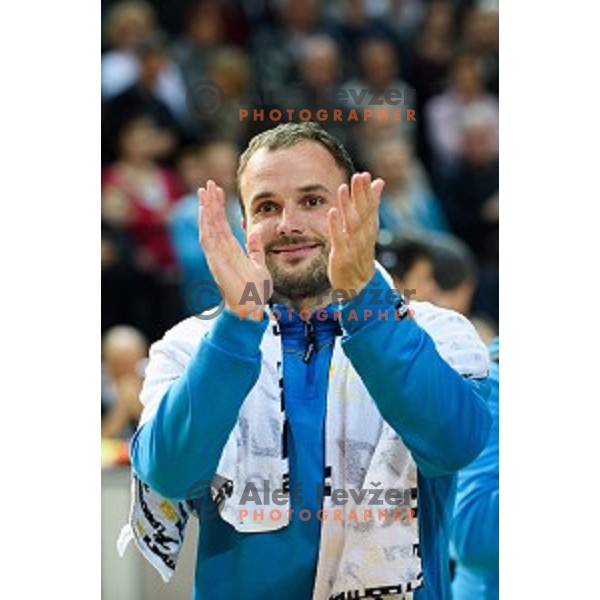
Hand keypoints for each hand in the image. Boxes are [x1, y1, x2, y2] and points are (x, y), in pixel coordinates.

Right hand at [198, 180, 271, 317]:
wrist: (252, 307)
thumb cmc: (255, 290)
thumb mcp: (259, 264)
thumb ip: (255, 250)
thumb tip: (254, 235)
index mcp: (231, 250)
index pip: (222, 224)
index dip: (219, 207)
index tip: (218, 190)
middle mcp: (221, 251)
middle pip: (212, 222)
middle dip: (210, 202)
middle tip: (207, 184)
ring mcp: (216, 256)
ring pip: (208, 227)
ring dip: (206, 209)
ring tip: (204, 191)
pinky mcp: (215, 262)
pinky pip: (208, 240)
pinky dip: (205, 225)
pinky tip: (205, 211)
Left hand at [327, 172, 384, 294]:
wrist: (360, 286)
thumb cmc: (361, 252)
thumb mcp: (368, 228)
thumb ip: (372, 205)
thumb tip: (379, 182)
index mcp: (369, 229)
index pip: (370, 208)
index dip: (368, 192)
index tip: (365, 175)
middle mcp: (364, 237)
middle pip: (363, 213)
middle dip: (360, 195)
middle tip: (359, 176)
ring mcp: (353, 247)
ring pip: (352, 224)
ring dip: (347, 206)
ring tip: (342, 188)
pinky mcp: (342, 256)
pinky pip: (339, 240)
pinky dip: (336, 226)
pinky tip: (332, 212)